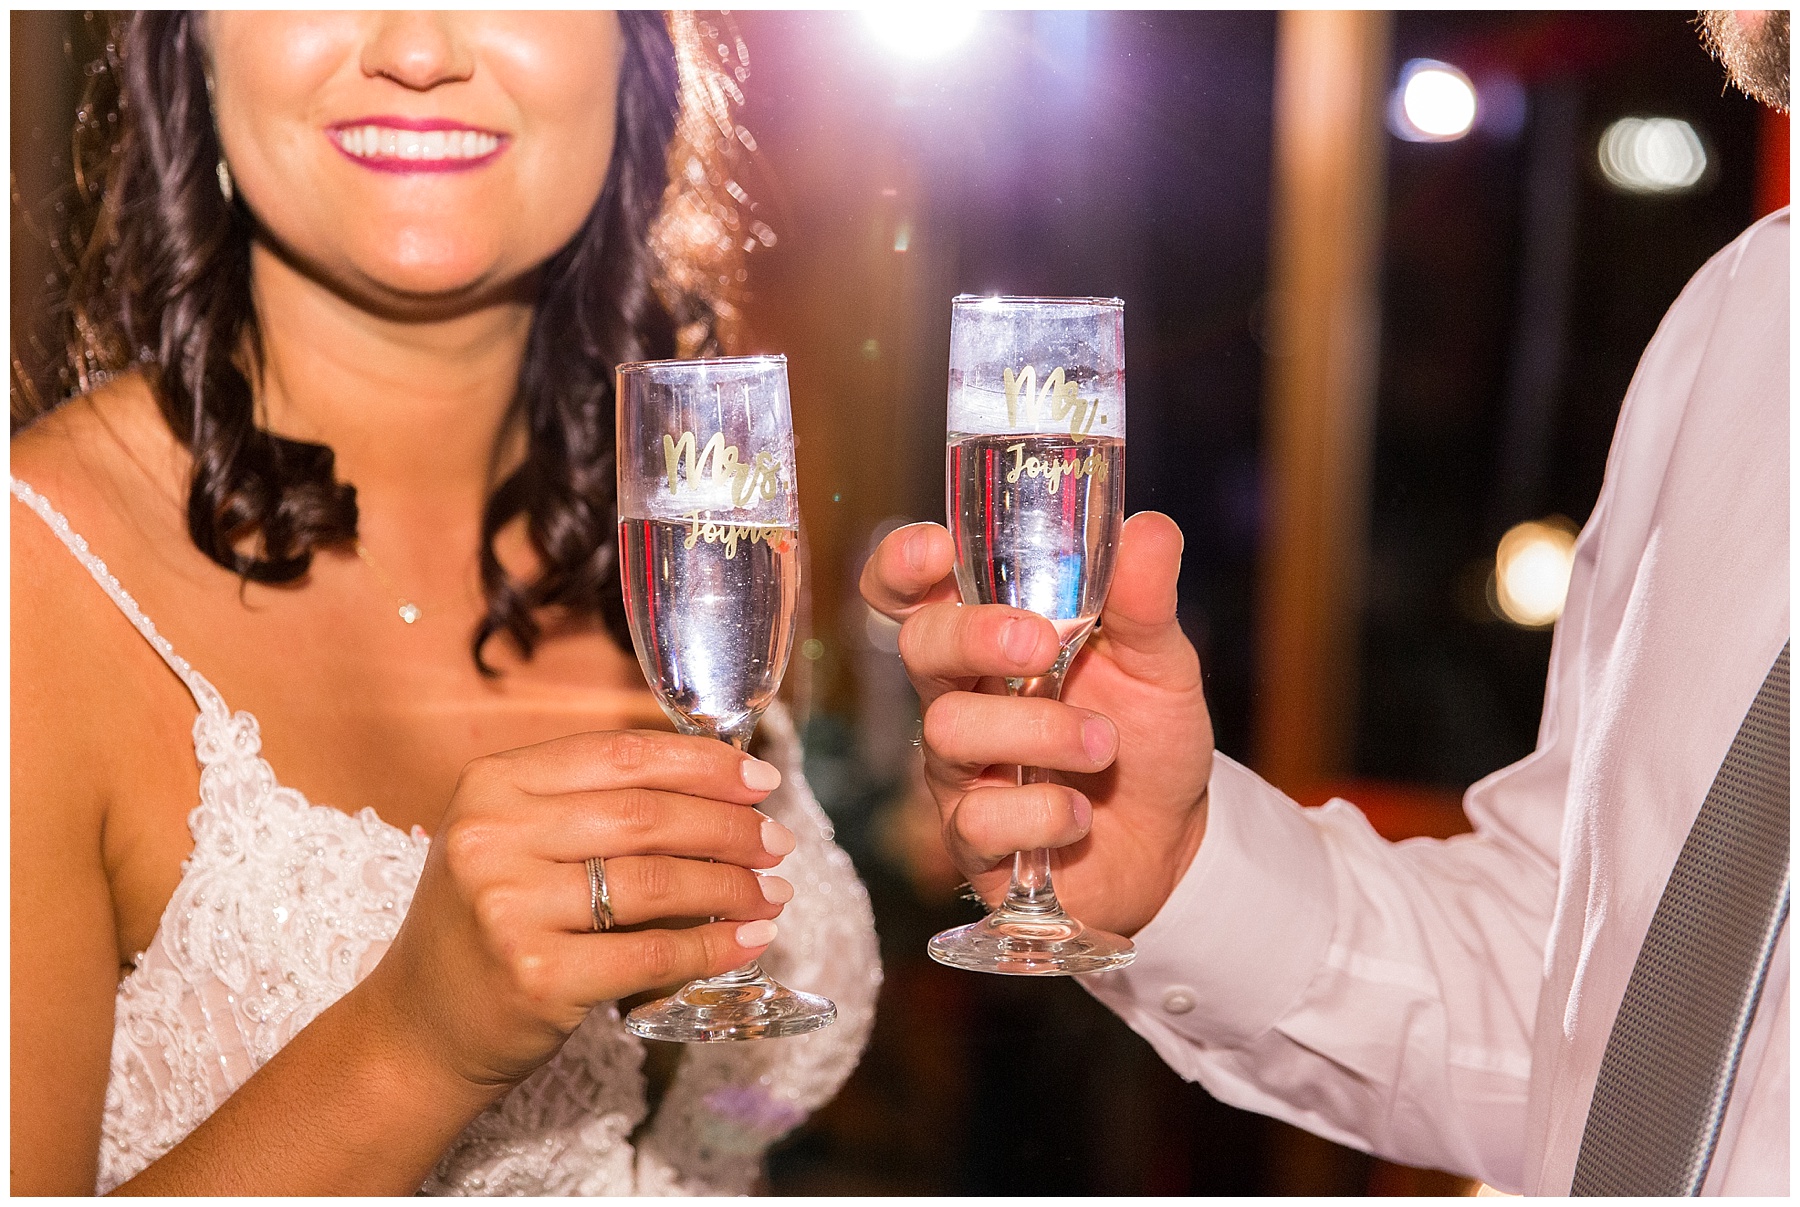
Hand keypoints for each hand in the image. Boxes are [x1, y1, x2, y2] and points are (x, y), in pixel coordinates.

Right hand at [359, 730, 794, 1089]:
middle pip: (646, 817)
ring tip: (773, 892)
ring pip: (656, 883)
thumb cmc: (489, 925)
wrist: (420, 1028)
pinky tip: (746, 941)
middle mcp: (493, 836)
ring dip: (731, 887)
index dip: (702, 763)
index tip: (760, 778)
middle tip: (778, 842)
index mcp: (493, 784)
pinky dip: (711, 948)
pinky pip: (650, 954)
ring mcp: (510, 907)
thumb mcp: (515, 842)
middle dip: (729, 828)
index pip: (620, 755)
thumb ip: (592, 806)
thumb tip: (723, 789)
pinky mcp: (536, 975)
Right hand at [860, 512, 1213, 936]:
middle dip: (973, 636)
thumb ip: (1145, 599)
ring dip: (1039, 733)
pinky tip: (1080, 815)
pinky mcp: (974, 840)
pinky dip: (1042, 813)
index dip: (903, 565)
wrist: (1174, 841)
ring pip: (949, 731)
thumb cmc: (1148, 737)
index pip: (914, 590)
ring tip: (1104, 745)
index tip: (936, 550)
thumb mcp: (1160, 662)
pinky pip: (977, 820)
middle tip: (1041, 645)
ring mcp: (960, 769)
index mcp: (993, 637)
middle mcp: (962, 695)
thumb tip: (1149, 529)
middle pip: (919, 646)